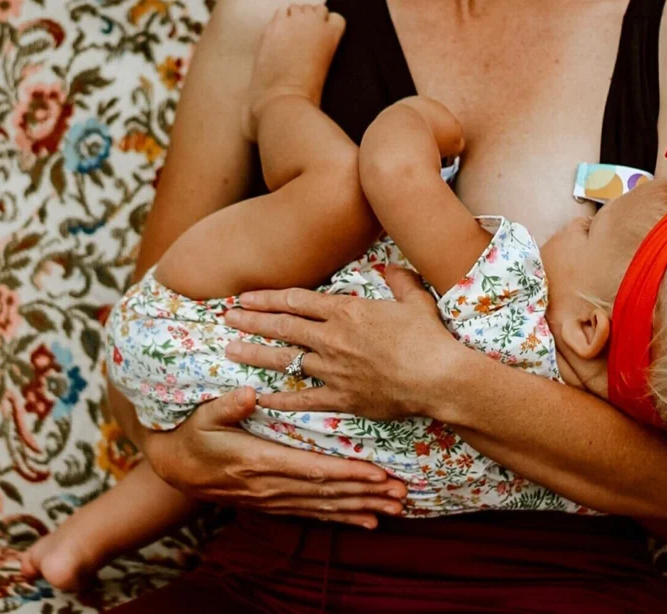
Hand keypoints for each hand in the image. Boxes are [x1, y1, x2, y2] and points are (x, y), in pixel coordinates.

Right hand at [129, 387, 407, 527]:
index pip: (311, 469)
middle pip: (326, 492)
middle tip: (400, 493)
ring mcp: (272, 499)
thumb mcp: (204, 415)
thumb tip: (248, 393)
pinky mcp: (273, 504)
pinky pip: (313, 514)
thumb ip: (227, 406)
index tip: (376, 472)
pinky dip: (342, 517)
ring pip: (324, 506)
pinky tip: (367, 520)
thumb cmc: (195, 434)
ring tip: (394, 508)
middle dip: (365, 493)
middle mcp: (270, 486)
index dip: (346, 472)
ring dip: (361, 507)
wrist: (176, 468)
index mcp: (259, 461)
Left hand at [224, 266, 460, 419]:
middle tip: (227, 318)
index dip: (267, 298)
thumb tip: (392, 267)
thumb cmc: (430, 338)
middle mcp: (332, 338)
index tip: (246, 297)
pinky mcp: (341, 398)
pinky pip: (303, 398)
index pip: (296, 301)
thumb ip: (399, 281)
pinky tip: (261, 397)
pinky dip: (281, 399)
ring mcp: (333, 369)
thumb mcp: (415, 300)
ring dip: (255, 354)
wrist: (439, 377)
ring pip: (285, 360)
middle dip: (252, 321)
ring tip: (230, 350)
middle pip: (282, 326)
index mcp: (347, 311)